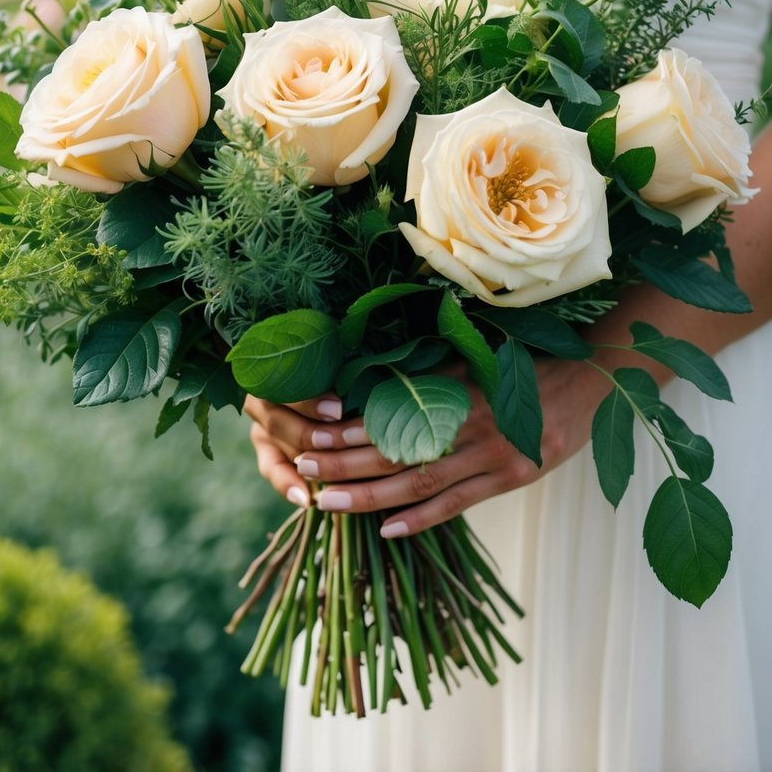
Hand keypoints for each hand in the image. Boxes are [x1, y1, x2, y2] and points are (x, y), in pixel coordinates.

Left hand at [245, 357, 609, 535]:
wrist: (587, 380)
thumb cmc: (524, 365)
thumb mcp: (478, 361)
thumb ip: (435, 377)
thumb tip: (378, 384)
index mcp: (458, 391)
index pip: (394, 414)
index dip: (351, 427)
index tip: (312, 432)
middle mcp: (471, 425)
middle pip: (397, 451)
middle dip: (346, 463)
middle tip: (303, 469)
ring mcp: (493, 456)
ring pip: (421, 482)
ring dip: (371, 495)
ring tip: (329, 501)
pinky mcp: (511, 477)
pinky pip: (458, 504)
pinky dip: (422, 519)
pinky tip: (388, 530)